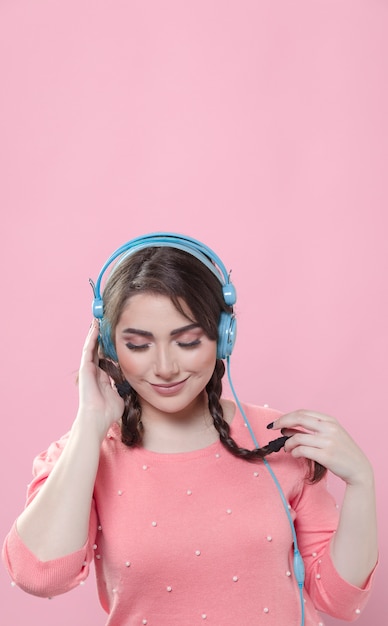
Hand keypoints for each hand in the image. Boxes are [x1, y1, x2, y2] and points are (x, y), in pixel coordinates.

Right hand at [76, 320, 123, 438]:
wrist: (97, 419)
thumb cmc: (108, 412)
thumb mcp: (120, 395)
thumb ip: (124, 387)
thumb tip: (134, 383)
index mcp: (102, 376)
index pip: (105, 357)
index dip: (108, 346)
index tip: (113, 335)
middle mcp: (94, 371)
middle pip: (96, 349)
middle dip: (100, 336)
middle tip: (103, 322)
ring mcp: (88, 369)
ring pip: (90, 346)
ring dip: (94, 333)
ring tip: (97, 319)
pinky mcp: (85, 369)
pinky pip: (88, 350)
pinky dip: (91, 338)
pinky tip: (94, 328)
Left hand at [270, 410, 372, 486]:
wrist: (359, 469)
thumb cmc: (342, 452)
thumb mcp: (330, 435)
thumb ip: (311, 429)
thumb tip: (286, 428)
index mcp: (330, 420)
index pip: (303, 412)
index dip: (287, 416)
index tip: (276, 422)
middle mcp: (330, 428)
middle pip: (299, 418)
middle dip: (282, 422)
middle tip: (273, 428)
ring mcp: (328, 442)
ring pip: (298, 437)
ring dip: (287, 443)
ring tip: (287, 448)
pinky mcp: (326, 455)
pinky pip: (302, 450)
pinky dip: (294, 452)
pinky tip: (294, 454)